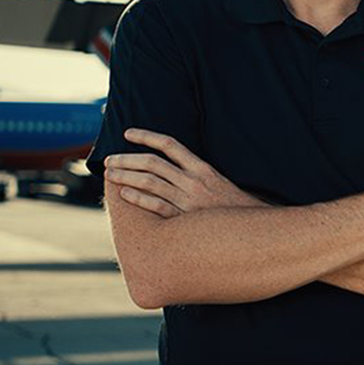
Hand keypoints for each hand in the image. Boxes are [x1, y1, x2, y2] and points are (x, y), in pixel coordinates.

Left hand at [104, 128, 267, 217]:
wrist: (253, 231)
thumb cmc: (235, 207)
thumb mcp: (219, 182)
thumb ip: (196, 173)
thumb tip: (172, 164)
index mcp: (203, 168)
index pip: (170, 144)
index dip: (146, 136)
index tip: (128, 133)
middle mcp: (194, 181)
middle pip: (153, 163)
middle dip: (127, 159)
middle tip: (110, 159)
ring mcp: (188, 201)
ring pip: (150, 182)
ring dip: (126, 176)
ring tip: (110, 174)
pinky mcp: (185, 219)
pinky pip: (156, 206)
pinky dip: (138, 198)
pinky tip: (124, 194)